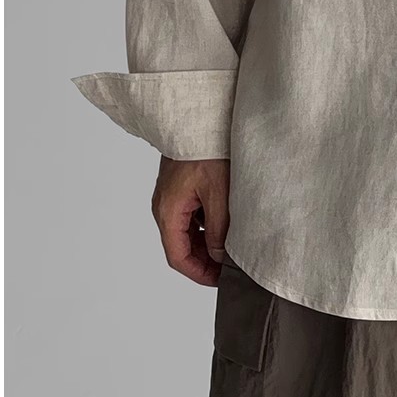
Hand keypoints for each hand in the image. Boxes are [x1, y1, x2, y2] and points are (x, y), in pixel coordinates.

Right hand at [151, 157, 230, 285]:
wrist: (199, 115)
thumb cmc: (207, 148)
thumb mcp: (219, 193)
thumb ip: (219, 229)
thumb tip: (219, 258)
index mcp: (168, 210)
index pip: (178, 257)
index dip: (199, 274)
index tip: (220, 281)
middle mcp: (164, 206)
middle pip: (180, 246)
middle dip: (204, 262)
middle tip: (231, 269)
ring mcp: (171, 196)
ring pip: (186, 232)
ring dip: (206, 244)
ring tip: (232, 249)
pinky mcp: (180, 187)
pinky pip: (190, 215)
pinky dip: (206, 226)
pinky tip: (227, 225)